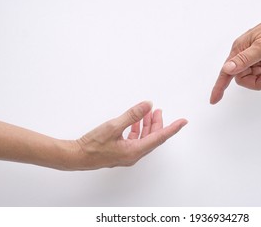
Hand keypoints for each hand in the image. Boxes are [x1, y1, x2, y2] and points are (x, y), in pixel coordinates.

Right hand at [70, 101, 186, 169]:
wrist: (77, 156)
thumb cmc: (92, 145)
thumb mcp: (114, 126)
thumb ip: (132, 115)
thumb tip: (147, 105)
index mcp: (135, 151)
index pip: (160, 137)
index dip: (173, 128)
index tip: (183, 122)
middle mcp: (134, 155)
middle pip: (153, 137)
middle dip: (157, 123)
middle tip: (158, 110)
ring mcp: (127, 154)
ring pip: (144, 138)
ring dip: (146, 125)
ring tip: (148, 113)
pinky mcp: (121, 151)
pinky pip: (135, 140)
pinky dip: (137, 129)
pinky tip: (134, 121)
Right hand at [210, 11, 260, 103]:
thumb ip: (244, 59)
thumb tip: (227, 69)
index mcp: (239, 49)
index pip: (226, 71)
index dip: (219, 87)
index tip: (214, 100)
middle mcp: (243, 53)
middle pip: (242, 78)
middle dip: (257, 82)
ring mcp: (252, 55)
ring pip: (252, 77)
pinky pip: (260, 73)